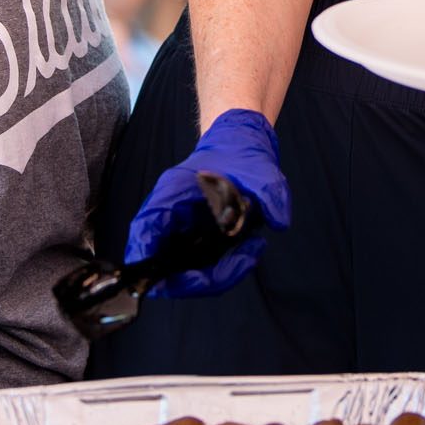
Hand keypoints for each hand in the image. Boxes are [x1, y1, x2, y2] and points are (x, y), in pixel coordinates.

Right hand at [125, 108, 290, 297]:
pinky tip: (252, 247)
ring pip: (187, 271)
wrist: (241, 146)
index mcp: (172, 194)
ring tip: (253, 250)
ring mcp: (184, 231)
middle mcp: (172, 217)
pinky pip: (204, 265)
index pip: (145, 230)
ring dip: (220, 274)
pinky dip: (227, 266)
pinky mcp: (198, 240)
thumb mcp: (259, 169)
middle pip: (164, 264)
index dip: (149, 259)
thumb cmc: (240, 152)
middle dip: (201, 278)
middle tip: (239, 264)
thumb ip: (271, 193)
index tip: (177, 277)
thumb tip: (279, 221)